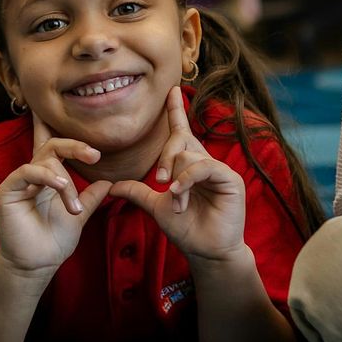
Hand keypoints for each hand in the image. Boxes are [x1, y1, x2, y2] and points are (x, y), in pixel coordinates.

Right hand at [0, 113, 111, 274]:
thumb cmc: (54, 242)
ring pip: (44, 160)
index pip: (55, 150)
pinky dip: (47, 176)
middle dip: (75, 147)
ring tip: (73, 207)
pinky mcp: (7, 191)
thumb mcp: (78, 216)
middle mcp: (32, 176)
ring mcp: (18, 182)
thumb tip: (108, 182)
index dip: (71, 142)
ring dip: (65, 181)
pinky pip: (27, 171)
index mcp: (47, 179)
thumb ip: (90, 198)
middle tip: (94, 156)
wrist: (37, 266)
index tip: (96, 153)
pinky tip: (62, 187)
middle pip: (51, 146)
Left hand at [109, 87, 246, 261]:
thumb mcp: (156, 207)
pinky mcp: (230, 179)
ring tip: (175, 200)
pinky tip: (179, 194)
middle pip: (179, 140)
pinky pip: (203, 167)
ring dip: (175, 180)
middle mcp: (205, 162)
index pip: (181, 132)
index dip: (176, 111)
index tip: (172, 90)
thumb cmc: (186, 228)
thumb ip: (137, 192)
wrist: (205, 251)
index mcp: (190, 164)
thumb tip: (111, 186)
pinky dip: (186, 180)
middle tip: (158, 179)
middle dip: (164, 157)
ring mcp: (220, 169)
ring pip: (187, 156)